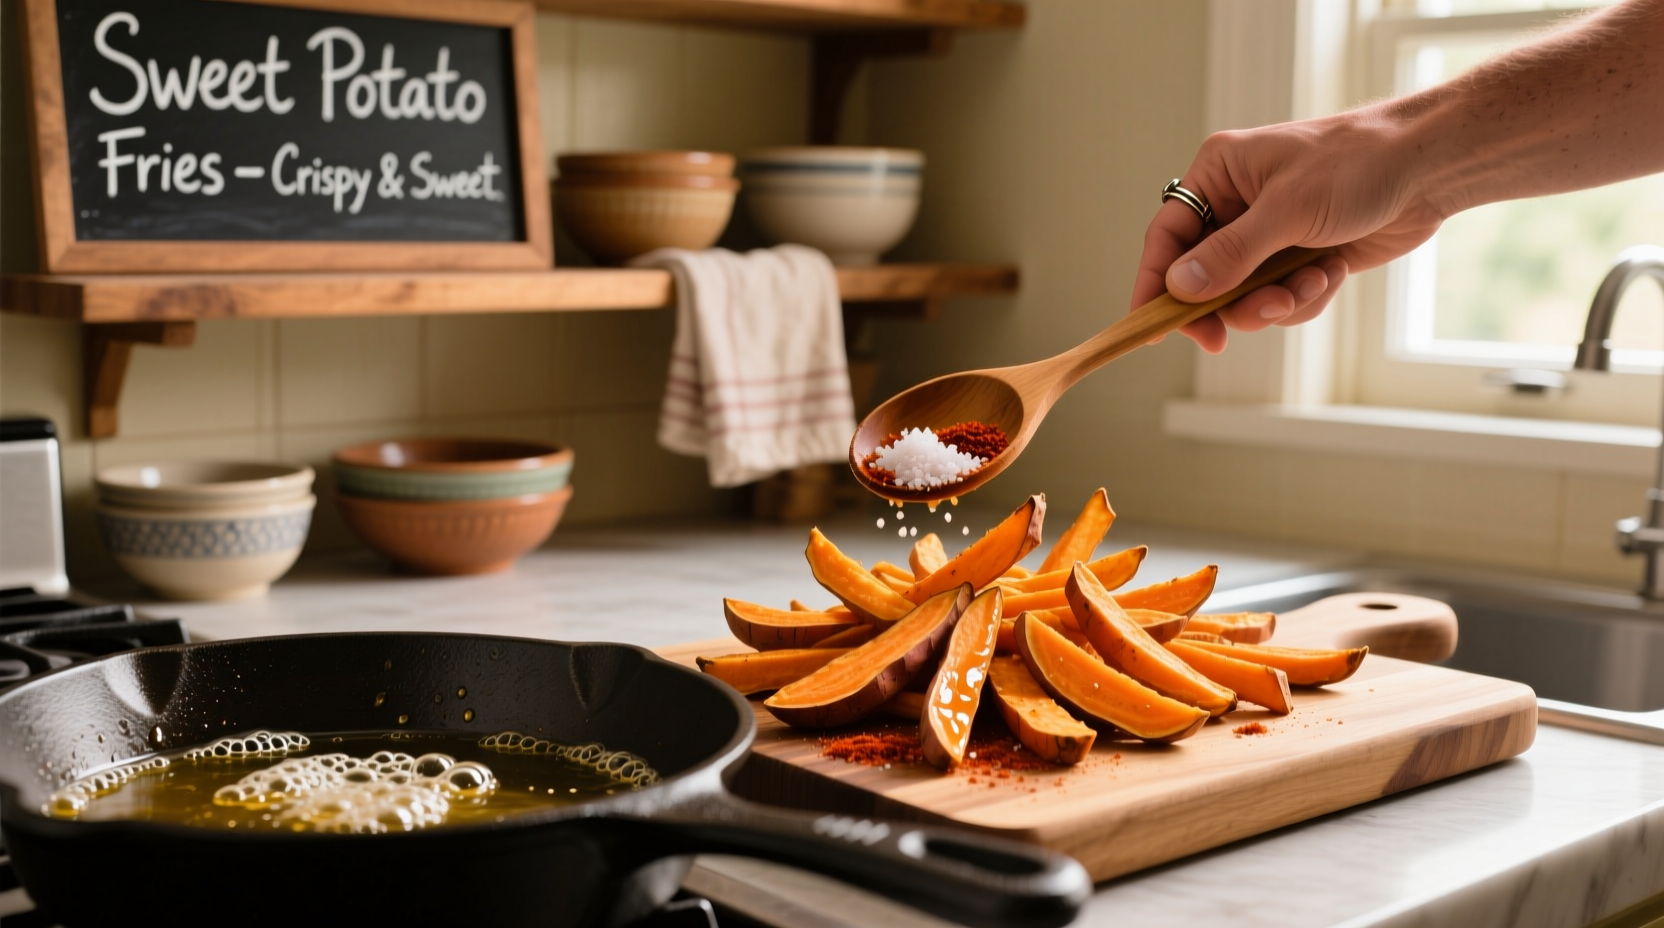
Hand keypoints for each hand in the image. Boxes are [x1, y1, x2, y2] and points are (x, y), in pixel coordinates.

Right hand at [1132, 110, 1446, 351]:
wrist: (1429, 169)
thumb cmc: (1358, 164)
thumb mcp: (1287, 210)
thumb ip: (1230, 253)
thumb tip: (1179, 288)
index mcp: (1219, 175)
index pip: (1166, 237)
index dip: (1154, 284)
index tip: (1152, 327)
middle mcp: (1236, 205)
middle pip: (1201, 277)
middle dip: (1230, 303)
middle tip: (1242, 325)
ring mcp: (1268, 235)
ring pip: (1242, 296)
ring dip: (1276, 302)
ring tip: (1312, 283)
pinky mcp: (1298, 258)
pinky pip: (1280, 298)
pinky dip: (1305, 296)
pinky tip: (1333, 272)